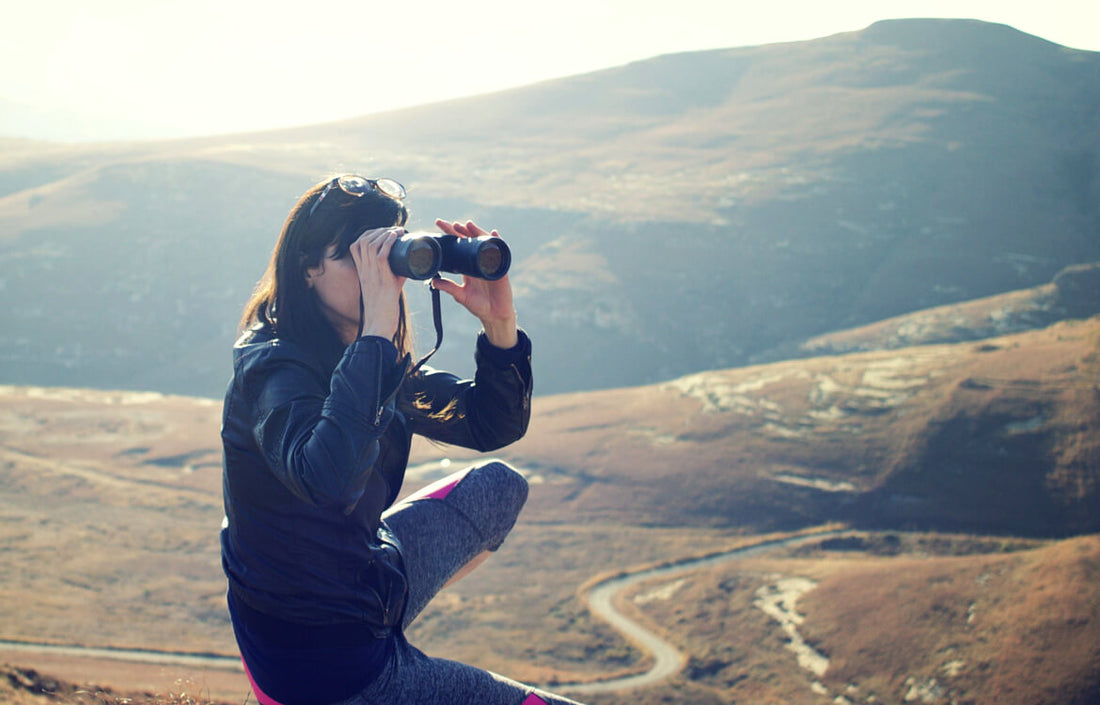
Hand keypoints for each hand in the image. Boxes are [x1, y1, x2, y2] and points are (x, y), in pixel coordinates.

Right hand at [349, 227, 405, 339]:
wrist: (379, 326)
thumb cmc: (383, 310)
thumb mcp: (386, 287)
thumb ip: (394, 275)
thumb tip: (409, 265)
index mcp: (362, 271)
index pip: (356, 244)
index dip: (369, 233)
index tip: (384, 232)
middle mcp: (364, 270)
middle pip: (363, 239)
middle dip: (379, 229)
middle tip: (394, 230)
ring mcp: (371, 274)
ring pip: (371, 243)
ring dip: (385, 233)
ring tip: (397, 231)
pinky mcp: (382, 279)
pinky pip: (381, 255)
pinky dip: (388, 242)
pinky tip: (395, 236)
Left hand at [431, 219, 518, 348]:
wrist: (495, 315)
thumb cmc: (479, 305)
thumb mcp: (461, 295)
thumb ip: (448, 287)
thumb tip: (433, 281)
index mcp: (468, 266)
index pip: (457, 246)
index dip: (450, 235)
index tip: (439, 225)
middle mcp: (478, 261)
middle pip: (470, 241)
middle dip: (461, 230)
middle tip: (452, 224)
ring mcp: (490, 263)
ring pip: (483, 243)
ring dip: (477, 232)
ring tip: (468, 225)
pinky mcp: (500, 268)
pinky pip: (499, 252)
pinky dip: (497, 242)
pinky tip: (494, 234)